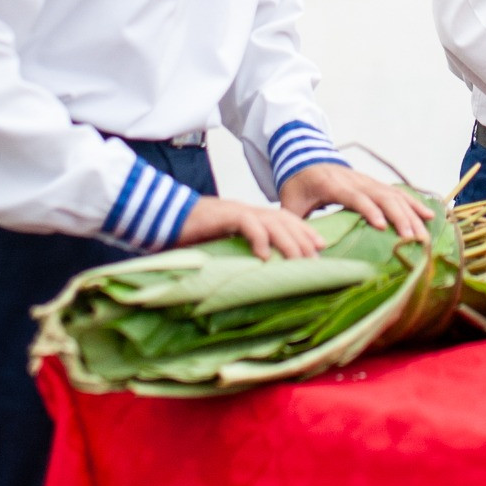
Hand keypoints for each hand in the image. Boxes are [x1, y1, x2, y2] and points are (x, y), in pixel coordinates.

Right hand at [175, 195, 324, 258]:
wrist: (164, 218)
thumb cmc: (191, 235)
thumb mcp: (222, 246)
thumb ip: (240, 254)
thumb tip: (257, 274)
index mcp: (250, 217)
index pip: (284, 220)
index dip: (304, 231)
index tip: (321, 246)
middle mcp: (248, 212)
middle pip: (284, 220)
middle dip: (303, 238)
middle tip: (317, 258)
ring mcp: (237, 211)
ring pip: (272, 222)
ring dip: (289, 241)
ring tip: (301, 260)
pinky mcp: (223, 215)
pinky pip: (247, 224)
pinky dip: (259, 239)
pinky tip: (265, 256)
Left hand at [279, 163, 433, 241]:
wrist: (305, 158)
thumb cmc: (298, 185)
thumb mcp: (290, 202)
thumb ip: (293, 223)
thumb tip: (299, 250)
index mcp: (333, 185)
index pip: (355, 197)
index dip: (369, 210)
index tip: (381, 226)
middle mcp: (356, 181)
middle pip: (382, 196)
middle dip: (399, 217)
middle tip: (411, 238)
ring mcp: (368, 181)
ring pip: (394, 195)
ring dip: (411, 214)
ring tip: (423, 234)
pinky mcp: (375, 184)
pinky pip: (398, 193)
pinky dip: (414, 203)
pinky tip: (429, 215)